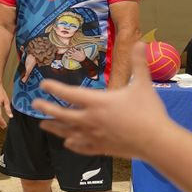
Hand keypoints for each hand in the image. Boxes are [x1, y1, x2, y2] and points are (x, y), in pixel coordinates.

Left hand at [34, 42, 176, 158]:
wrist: (156, 141)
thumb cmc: (149, 112)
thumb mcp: (142, 84)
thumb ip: (138, 63)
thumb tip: (140, 42)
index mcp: (97, 102)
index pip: (69, 94)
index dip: (54, 88)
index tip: (43, 84)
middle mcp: (90, 120)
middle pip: (61, 114)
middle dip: (46, 108)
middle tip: (35, 104)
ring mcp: (93, 136)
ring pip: (67, 132)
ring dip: (54, 128)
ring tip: (43, 125)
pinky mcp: (101, 149)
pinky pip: (81, 147)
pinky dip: (73, 144)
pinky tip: (68, 143)